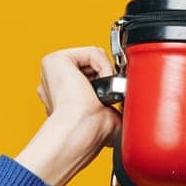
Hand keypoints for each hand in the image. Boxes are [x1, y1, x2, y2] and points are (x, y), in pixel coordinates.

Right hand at [13, 47, 121, 185]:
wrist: (81, 132)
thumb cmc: (92, 132)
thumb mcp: (109, 116)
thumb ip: (115, 106)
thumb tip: (132, 109)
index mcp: (63, 96)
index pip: (94, 77)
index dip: (108, 86)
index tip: (110, 99)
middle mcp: (54, 83)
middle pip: (93, 67)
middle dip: (106, 79)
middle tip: (106, 97)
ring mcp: (52, 71)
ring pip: (94, 59)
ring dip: (106, 74)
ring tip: (102, 93)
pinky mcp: (55, 60)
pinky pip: (93, 52)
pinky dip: (104, 66)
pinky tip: (102, 83)